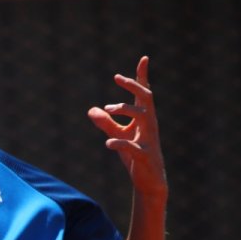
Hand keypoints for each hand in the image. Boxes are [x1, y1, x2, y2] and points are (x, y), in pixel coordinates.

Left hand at [87, 56, 167, 199]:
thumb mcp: (118, 136)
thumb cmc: (135, 156)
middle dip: (134, 86)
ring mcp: (149, 140)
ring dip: (126, 109)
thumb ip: (106, 123)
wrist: (149, 181)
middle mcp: (149, 125)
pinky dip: (119, 143)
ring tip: (107, 109)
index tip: (144, 59)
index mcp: (144, 119)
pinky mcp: (144, 156)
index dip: (142, 77)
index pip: (144, 94)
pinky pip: (133, 147)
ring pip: (144, 118)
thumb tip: (91, 110)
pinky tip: (108, 143)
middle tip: (117, 77)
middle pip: (147, 99)